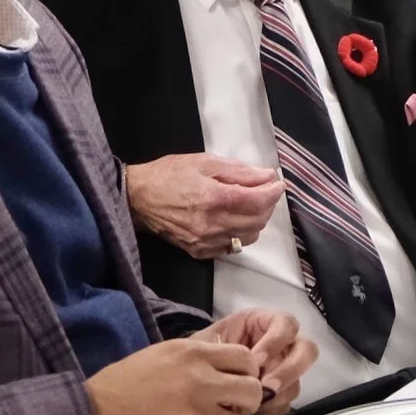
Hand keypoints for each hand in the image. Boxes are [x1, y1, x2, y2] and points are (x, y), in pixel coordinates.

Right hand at [86, 339, 267, 414]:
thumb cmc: (122, 384)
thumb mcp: (161, 355)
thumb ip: (197, 358)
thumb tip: (228, 364)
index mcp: (193, 356)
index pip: (246, 360)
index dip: (246, 373)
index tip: (236, 382)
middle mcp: (202, 384)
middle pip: (252, 394)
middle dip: (244, 402)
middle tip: (228, 407)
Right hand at [124, 153, 284, 259]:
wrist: (138, 199)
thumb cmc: (168, 175)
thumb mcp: (205, 163)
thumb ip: (239, 171)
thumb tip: (266, 176)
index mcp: (214, 199)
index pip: (258, 201)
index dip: (273, 192)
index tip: (277, 183)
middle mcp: (212, 224)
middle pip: (258, 220)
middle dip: (267, 204)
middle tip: (265, 190)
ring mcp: (206, 241)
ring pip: (248, 236)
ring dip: (256, 220)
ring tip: (250, 204)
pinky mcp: (199, 251)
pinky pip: (232, 247)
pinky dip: (240, 233)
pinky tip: (234, 219)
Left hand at [196, 309, 317, 414]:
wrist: (194, 375)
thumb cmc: (203, 351)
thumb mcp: (208, 342)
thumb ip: (225, 350)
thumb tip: (244, 370)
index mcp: (265, 323)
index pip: (286, 324)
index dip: (276, 341)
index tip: (255, 359)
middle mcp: (282, 345)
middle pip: (307, 351)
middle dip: (289, 370)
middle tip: (267, 385)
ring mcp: (283, 369)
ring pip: (298, 380)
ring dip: (279, 393)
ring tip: (253, 402)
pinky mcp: (279, 392)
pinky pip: (287, 402)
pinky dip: (272, 408)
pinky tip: (253, 410)